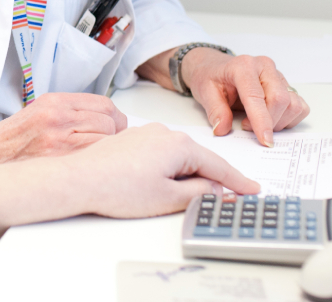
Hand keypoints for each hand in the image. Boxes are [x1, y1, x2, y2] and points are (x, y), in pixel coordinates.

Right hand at [0, 92, 127, 168]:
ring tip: (98, 158)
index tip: (116, 126)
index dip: (115, 117)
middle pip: (109, 123)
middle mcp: (58, 118)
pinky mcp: (57, 163)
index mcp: (55, 103)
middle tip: (110, 145)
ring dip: (106, 151)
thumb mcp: (41, 111)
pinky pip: (91, 161)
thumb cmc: (14, 139)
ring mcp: (59, 141)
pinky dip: (96, 164)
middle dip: (115, 135)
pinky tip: (90, 167)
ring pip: (105, 142)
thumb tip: (107, 119)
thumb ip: (72, 112)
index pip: (104, 105)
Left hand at [63, 123, 259, 217]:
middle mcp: (165, 133)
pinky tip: (161, 182)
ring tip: (184, 195)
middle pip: (198, 158)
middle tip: (226, 196)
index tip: (251, 189)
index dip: (236, 181)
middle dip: (211, 178)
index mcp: (180, 145)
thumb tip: (215, 189)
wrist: (80, 180)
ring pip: (178, 156)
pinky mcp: (131, 139)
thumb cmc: (119, 188)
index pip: (218, 166)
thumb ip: (199, 194)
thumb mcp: (168, 198)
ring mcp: (147, 133)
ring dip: (186, 173)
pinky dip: (168, 167)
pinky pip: (160, 153)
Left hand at [182, 49, 309, 144]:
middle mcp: (264, 67)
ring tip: (257, 122)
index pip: (257, 96)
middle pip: (280, 100)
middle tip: (247, 127)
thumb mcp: (204, 92)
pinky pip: (299, 106)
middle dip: (268, 122)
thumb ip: (215, 111)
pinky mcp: (285, 85)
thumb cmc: (210, 77)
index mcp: (244, 66)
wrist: (214, 66)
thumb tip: (222, 129)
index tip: (265, 140)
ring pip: (292, 104)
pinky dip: (289, 118)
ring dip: (278, 121)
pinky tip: (271, 118)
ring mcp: (277, 75)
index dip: (262, 121)